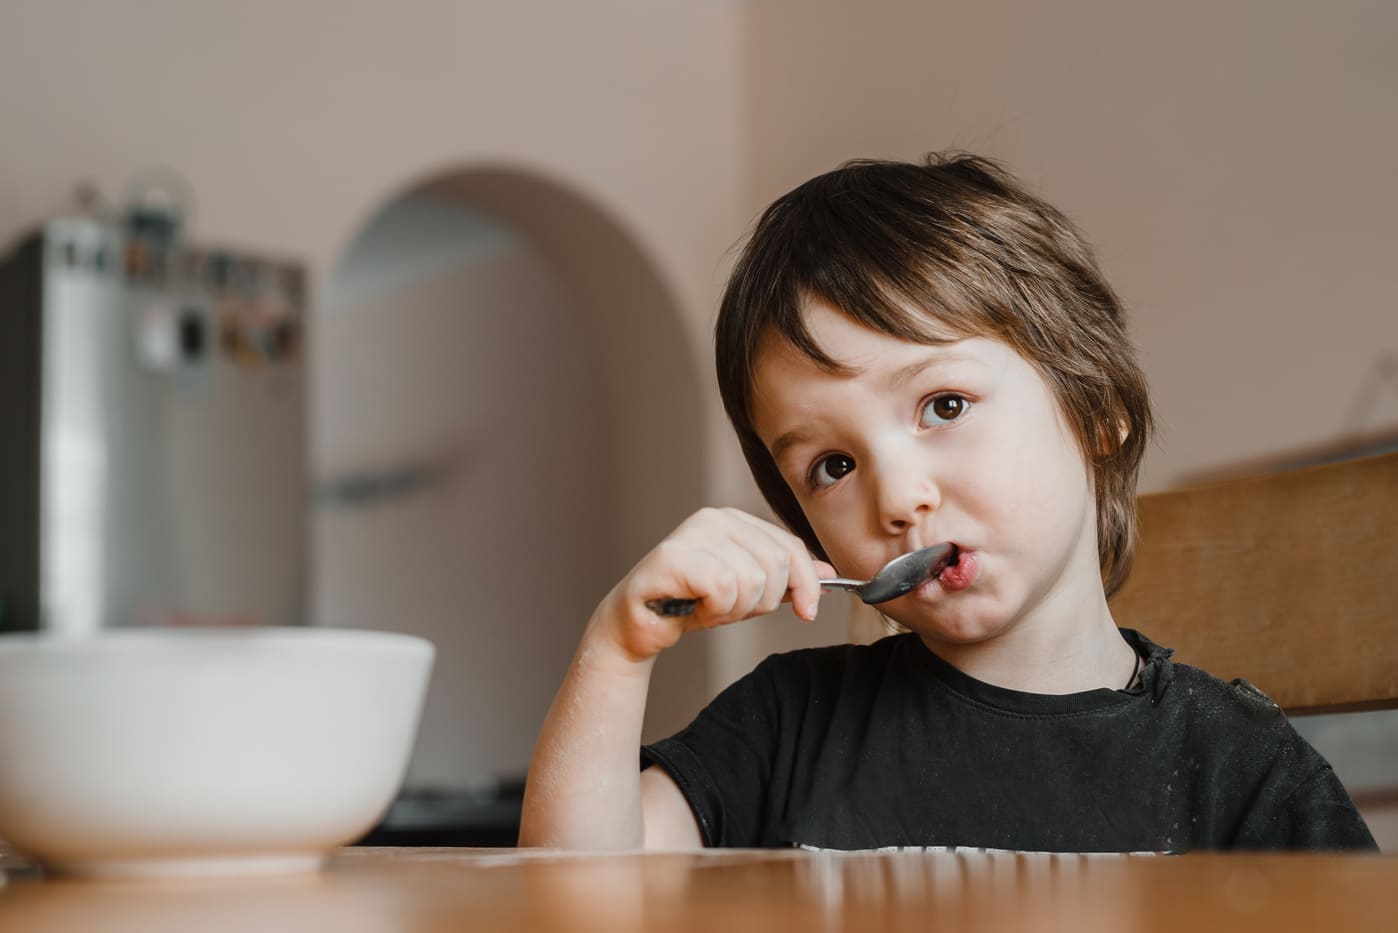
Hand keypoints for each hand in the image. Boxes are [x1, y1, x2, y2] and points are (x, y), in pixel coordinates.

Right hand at [592, 507, 834, 662]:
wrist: (641, 624)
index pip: (790, 547)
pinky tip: (694, 608)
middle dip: (762, 602)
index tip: (807, 612)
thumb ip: (785, 578)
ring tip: (709, 607)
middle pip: (777, 564)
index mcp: (735, 520)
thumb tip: (826, 572)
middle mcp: (715, 518)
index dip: (807, 584)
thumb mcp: (749, 592)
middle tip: (731, 608)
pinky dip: (714, 610)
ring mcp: (692, 534)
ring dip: (734, 609)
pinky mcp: (673, 556)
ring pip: (752, 580)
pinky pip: (723, 588)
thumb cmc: (692, 604)